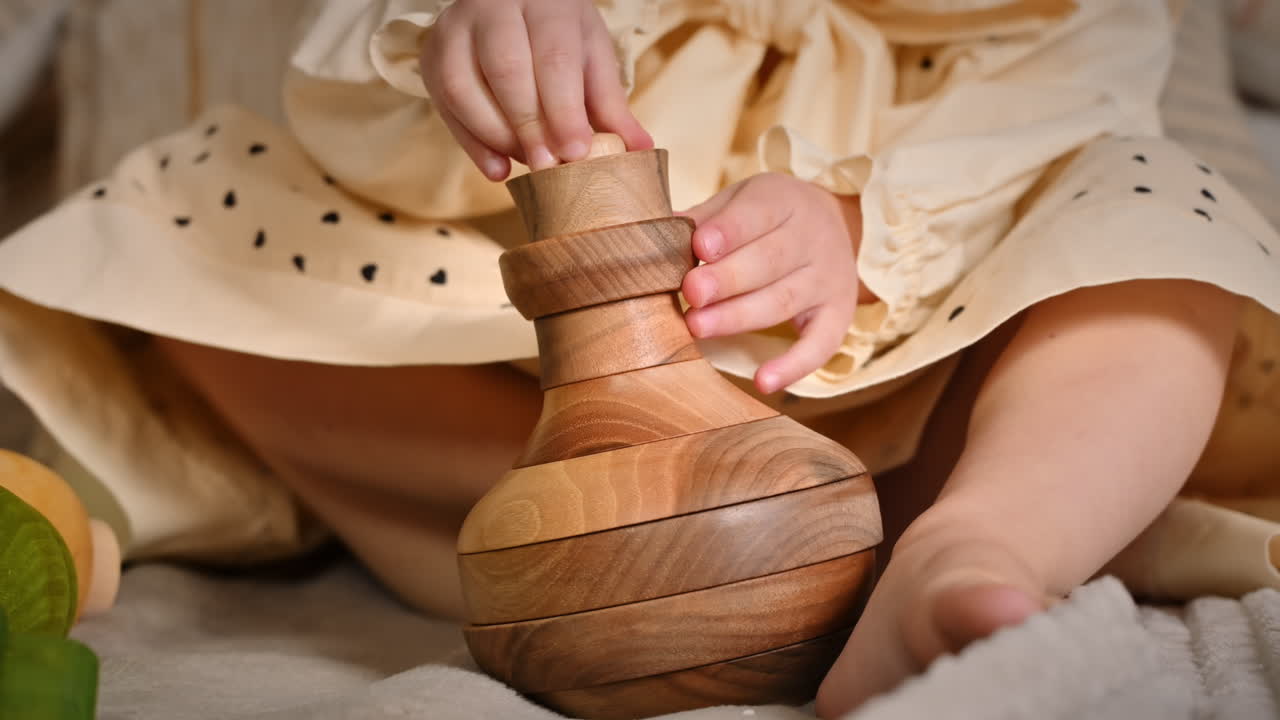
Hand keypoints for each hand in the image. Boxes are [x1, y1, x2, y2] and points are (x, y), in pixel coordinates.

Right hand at [419, 0, 652, 179]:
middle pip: (507, 69)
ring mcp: (456, 29)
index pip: (554, 56)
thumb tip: (640, 150)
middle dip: (529, 126)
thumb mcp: (590, 56)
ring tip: (526, 163)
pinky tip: (497, 168)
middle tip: (549, 167)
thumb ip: (610, 103)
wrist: (510, 4)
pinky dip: (471, 144)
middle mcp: (494, 7)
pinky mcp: (433, 56)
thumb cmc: (558, 35)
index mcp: (545, 2)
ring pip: (464, 87)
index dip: (564, 108)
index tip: (576, 151)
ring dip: (497, 136)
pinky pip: (443, 105)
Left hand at [679, 173, 869, 393]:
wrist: (835, 226)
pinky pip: (819, 345)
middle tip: (692, 292)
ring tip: (698, 327)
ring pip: (783, 301)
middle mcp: (813, 239)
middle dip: (727, 279)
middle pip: (770, 261)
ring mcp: (828, 280)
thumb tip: (660, 236)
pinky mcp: (837, 316)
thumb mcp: (740, 200)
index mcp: (786, 202)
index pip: (758, 214)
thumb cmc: (768, 219)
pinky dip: (793, 366)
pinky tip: (762, 381)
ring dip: (740, 317)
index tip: (699, 246)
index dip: (729, 231)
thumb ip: (705, 219)